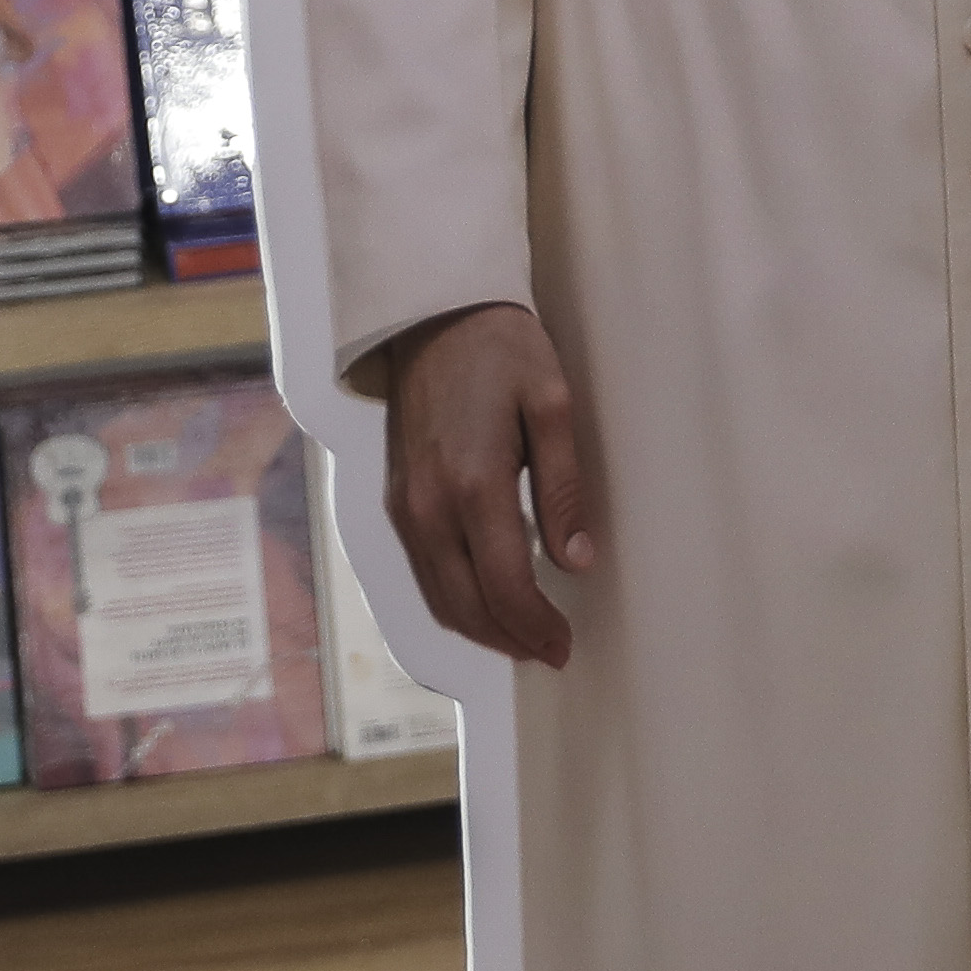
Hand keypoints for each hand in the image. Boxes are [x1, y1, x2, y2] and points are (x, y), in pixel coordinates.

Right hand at [381, 300, 601, 670]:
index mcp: (473, 485)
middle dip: (511, 640)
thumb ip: (564, 488)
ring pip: (438, 597)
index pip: (506, 585)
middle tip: (552, 653)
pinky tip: (486, 605)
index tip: (565, 646)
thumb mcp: (553, 405)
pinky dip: (454, 602)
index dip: (536, 626)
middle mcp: (428, 508)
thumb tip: (576, 561)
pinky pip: (423, 572)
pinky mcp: (394, 502)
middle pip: (466, 606)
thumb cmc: (503, 352)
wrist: (434, 316)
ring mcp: (404, 508)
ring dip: (480, 628)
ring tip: (525, 640)